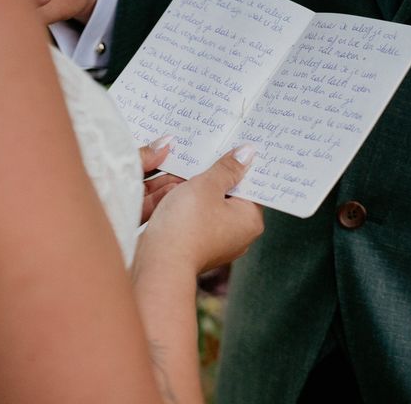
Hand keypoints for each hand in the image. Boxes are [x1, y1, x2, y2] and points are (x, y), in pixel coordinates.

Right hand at [135, 145, 263, 275]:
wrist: (159, 263)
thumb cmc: (186, 225)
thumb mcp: (206, 185)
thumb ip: (227, 168)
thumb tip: (246, 153)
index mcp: (251, 220)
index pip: (252, 185)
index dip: (240, 165)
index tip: (230, 148)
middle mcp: (240, 235)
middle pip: (231, 195)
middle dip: (216, 177)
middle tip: (204, 157)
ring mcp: (220, 244)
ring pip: (212, 206)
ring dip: (199, 191)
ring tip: (184, 174)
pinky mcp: (199, 248)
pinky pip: (198, 220)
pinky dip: (189, 207)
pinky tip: (174, 195)